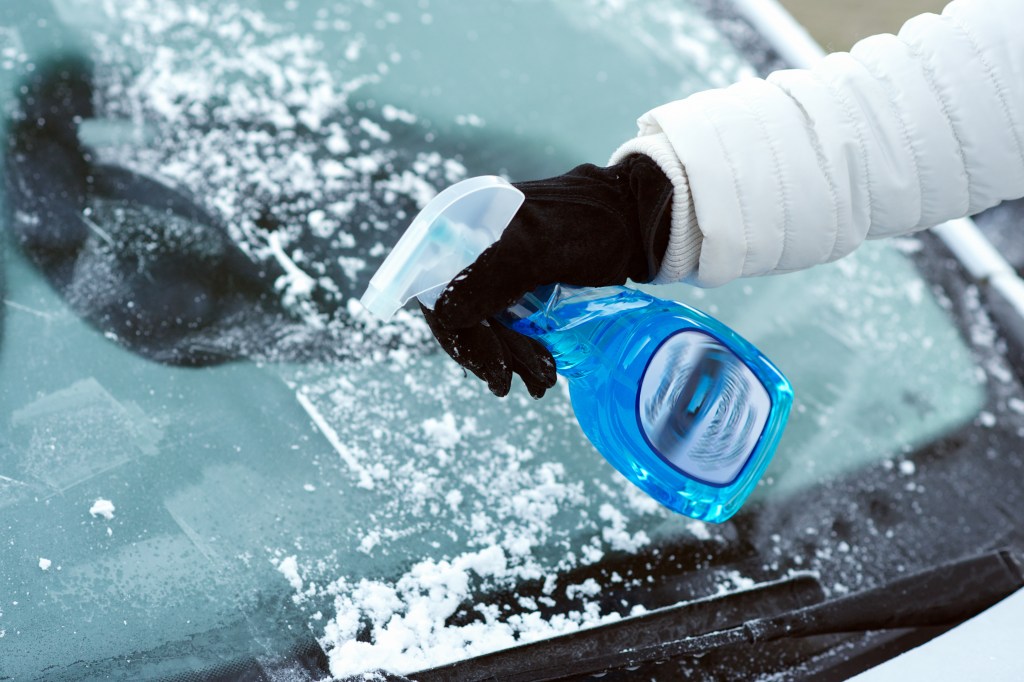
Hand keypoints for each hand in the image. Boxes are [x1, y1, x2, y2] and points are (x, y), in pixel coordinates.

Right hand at [421, 155, 672, 397]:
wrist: (632, 219)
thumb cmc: (587, 222)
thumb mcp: (537, 248)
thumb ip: (491, 275)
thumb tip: (445, 315)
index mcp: (463, 231)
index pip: (438, 293)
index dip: (457, 335)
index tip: (488, 367)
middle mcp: (472, 254)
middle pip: (464, 317)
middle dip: (490, 355)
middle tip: (509, 385)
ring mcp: (497, 275)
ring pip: (490, 329)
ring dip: (510, 360)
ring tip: (540, 382)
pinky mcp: (522, 292)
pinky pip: (512, 329)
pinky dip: (524, 353)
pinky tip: (542, 372)